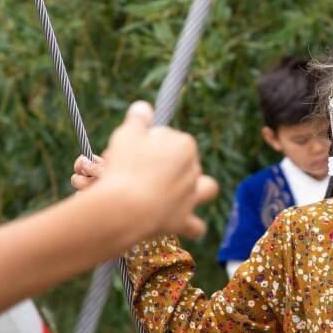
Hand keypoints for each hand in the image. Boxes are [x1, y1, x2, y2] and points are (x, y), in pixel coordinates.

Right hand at [74, 101, 217, 238]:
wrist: (128, 207)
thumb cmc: (126, 166)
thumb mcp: (127, 135)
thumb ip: (137, 120)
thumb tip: (144, 107)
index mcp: (185, 145)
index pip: (169, 137)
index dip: (149, 143)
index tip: (133, 149)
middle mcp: (195, 169)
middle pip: (183, 162)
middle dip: (164, 165)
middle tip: (136, 170)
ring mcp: (192, 196)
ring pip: (206, 188)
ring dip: (197, 189)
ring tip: (179, 191)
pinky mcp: (184, 220)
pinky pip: (197, 226)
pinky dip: (191, 225)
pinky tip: (182, 223)